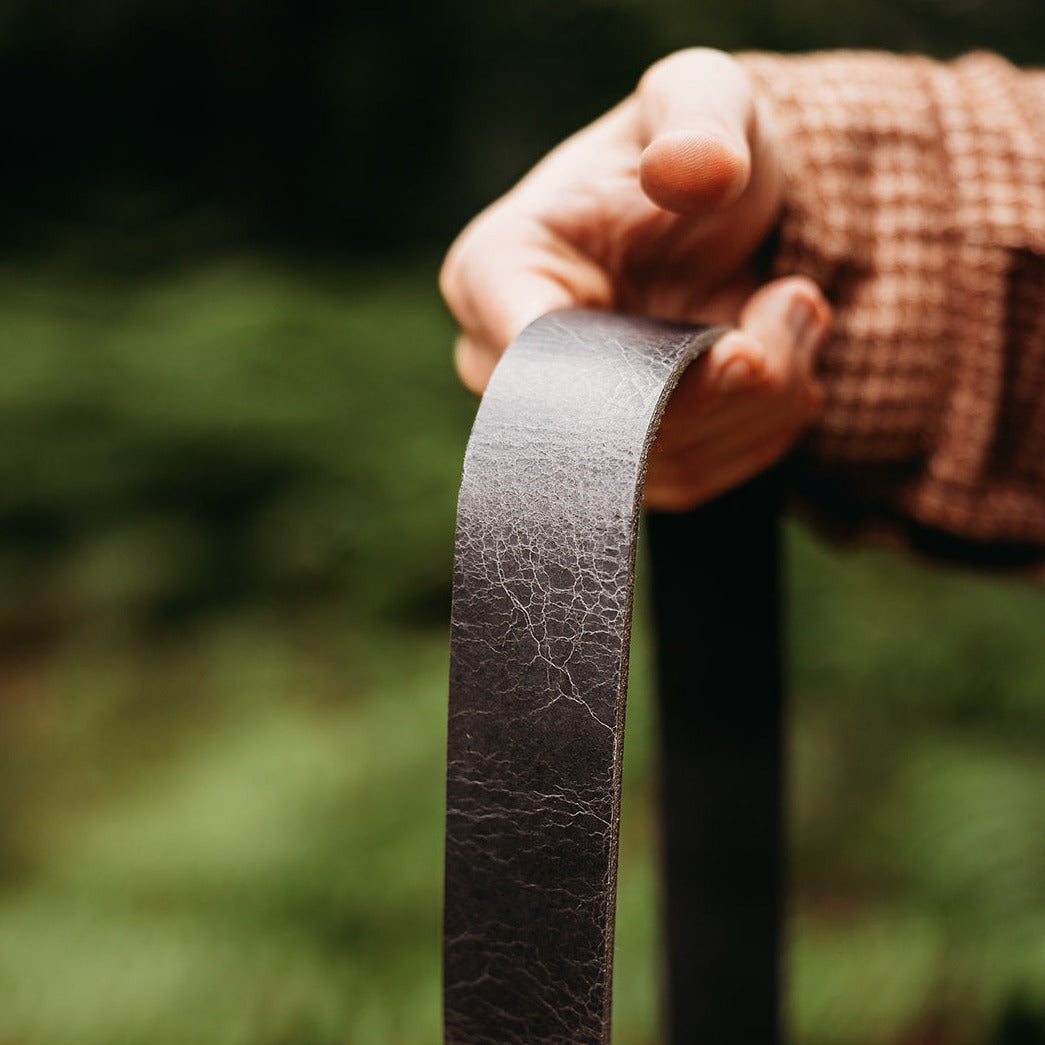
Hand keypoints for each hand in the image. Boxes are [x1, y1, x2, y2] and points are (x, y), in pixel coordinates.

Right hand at [440, 47, 830, 508]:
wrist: (723, 214)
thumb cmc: (695, 148)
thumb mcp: (703, 98)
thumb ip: (696, 119)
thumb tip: (689, 173)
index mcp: (496, 270)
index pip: (530, 357)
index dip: (636, 374)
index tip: (737, 350)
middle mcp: (512, 360)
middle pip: (597, 430)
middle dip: (719, 385)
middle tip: (793, 305)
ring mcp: (566, 419)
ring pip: (659, 466)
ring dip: (760, 403)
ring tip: (796, 311)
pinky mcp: (623, 456)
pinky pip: (692, 481)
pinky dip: (761, 431)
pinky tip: (787, 366)